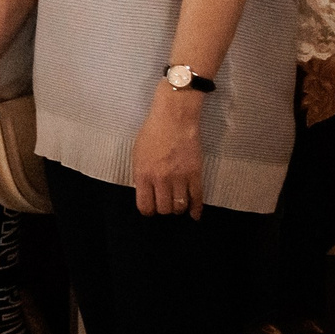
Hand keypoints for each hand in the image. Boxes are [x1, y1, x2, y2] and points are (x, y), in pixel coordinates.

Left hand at [132, 84, 206, 217]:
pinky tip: (194, 214)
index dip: (148, 211)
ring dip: (178, 208)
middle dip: (163, 209)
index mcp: (143, 174)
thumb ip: (140, 174)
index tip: (150, 210)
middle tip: (165, 205)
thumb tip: (145, 191)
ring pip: (180, 206)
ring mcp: (179, 178)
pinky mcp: (195, 174)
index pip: (145, 205)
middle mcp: (161, 179)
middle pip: (164, 208)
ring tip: (177, 205)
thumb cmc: (153, 132)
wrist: (174, 119)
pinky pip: (197, 198)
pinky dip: (196, 209)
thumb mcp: (137, 154)